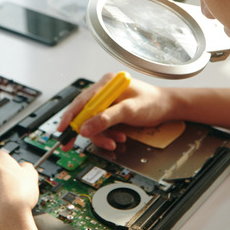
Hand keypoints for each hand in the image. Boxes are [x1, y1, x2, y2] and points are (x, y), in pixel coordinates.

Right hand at [57, 73, 171, 149]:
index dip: (70, 116)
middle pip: (84, 113)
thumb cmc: (152, 102)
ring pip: (92, 123)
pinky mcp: (111, 112)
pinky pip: (101, 126)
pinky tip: (118, 138)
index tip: (63, 130)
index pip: (81, 101)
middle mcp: (104, 92)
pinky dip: (107, 135)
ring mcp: (107, 103)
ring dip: (101, 135)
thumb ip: (107, 118)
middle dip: (86, 131)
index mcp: (106, 84)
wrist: (167, 107)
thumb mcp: (129, 110)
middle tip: (75, 144)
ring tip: (115, 141)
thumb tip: (85, 128)